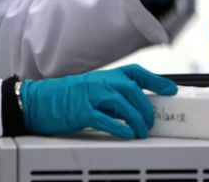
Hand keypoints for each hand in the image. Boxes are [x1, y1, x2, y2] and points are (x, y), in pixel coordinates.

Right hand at [20, 64, 176, 138]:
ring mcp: (90, 96)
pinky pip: (106, 120)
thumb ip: (112, 94)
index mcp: (104, 76)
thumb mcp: (91, 89)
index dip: (156, 81)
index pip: (136, 73)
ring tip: (141, 131)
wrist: (38, 101)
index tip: (171, 90)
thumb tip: (134, 106)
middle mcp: (100, 82)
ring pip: (123, 105)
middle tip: (150, 121)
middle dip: (146, 108)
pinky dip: (119, 128)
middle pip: (133, 91)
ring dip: (136, 120)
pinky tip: (126, 134)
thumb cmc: (65, 97)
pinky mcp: (81, 112)